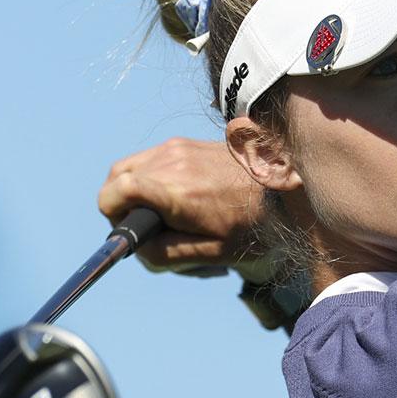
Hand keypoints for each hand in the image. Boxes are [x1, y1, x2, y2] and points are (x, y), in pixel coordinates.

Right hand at [96, 137, 272, 279]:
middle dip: (120, 205)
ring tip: (164, 213)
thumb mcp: (211, 252)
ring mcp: (177, 148)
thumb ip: (166, 254)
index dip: (111, 215)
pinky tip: (177, 197)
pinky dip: (150, 178)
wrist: (284, 189)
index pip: (114, 192)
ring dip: (135, 191)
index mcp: (174, 192)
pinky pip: (150, 159)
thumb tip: (136, 250)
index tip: (128, 231)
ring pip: (131, 167)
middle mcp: (170, 162)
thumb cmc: (252, 225)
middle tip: (147, 227)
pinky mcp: (184, 143)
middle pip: (116, 178)